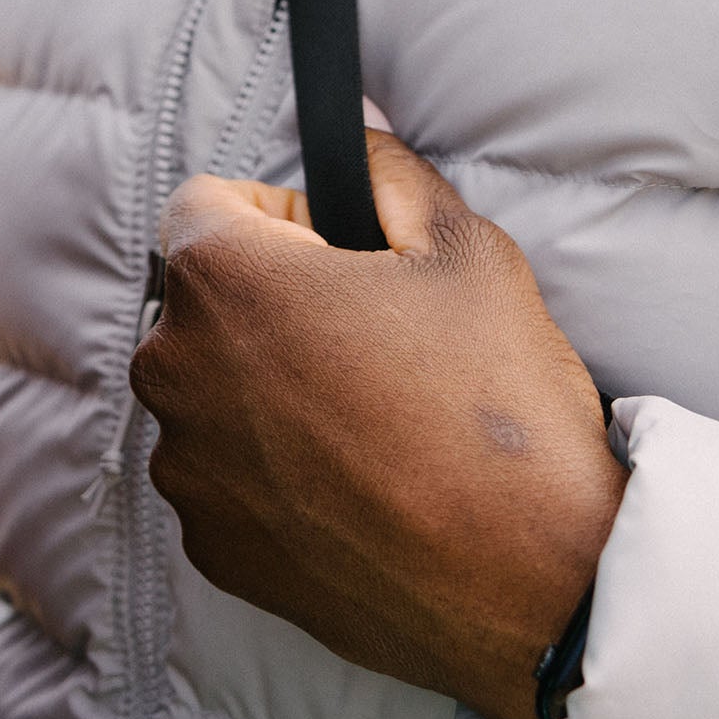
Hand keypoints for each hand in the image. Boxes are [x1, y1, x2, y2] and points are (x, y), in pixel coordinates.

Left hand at [130, 128, 621, 718]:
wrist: (544, 588)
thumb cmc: (500, 406)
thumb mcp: (463, 247)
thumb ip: (387, 170)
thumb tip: (355, 130)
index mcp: (217, 277)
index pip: (205, 204)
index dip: (279, 219)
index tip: (340, 257)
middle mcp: (173, 369)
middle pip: (201, 301)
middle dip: (268, 304)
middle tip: (371, 344)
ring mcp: (188, 470)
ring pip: (211, 392)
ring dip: (266, 392)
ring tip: (373, 424)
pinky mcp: (213, 549)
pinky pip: (225, 479)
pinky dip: (273, 475)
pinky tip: (358, 489)